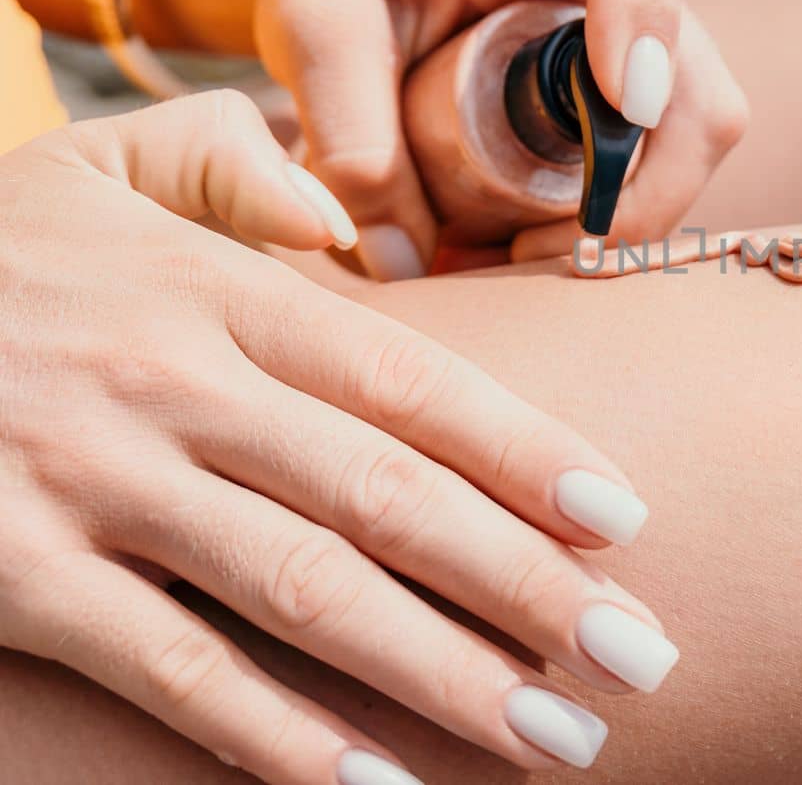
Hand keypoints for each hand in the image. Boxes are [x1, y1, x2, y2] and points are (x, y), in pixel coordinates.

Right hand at [0, 92, 675, 781]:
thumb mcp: (102, 172)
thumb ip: (233, 173)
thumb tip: (351, 222)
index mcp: (216, 291)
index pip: (412, 380)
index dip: (528, 453)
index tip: (626, 520)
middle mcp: (176, 384)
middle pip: (390, 497)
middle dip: (528, 585)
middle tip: (641, 653)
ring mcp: (94, 483)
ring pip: (310, 592)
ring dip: (446, 673)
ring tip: (558, 732)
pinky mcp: (18, 576)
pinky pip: (174, 670)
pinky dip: (282, 736)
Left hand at [253, 0, 748, 278]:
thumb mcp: (314, 28)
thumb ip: (342, 123)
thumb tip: (404, 257)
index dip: (643, 0)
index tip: (622, 97)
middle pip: (696, 85)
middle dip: (636, 192)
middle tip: (527, 248)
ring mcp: (655, 48)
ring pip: (696, 148)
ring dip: (622, 228)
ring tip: (505, 256)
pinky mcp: (650, 109)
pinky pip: (668, 181)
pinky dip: (612, 236)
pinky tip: (525, 249)